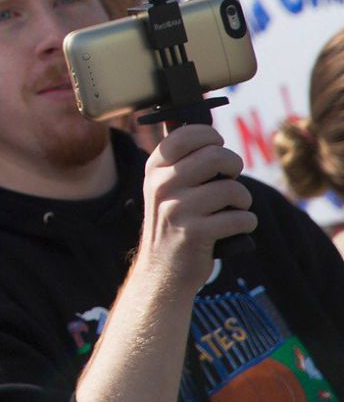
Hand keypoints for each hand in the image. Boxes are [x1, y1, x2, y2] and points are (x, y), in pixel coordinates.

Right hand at [136, 124, 256, 293]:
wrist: (162, 269)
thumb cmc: (174, 223)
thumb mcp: (165, 188)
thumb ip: (181, 162)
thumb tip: (204, 132)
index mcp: (154, 169)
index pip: (186, 135)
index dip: (211, 136)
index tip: (217, 147)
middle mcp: (161, 185)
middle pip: (216, 156)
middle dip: (235, 167)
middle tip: (231, 180)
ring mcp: (176, 209)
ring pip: (233, 189)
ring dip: (243, 201)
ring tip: (233, 209)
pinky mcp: (195, 233)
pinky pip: (240, 218)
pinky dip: (246, 223)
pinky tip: (234, 228)